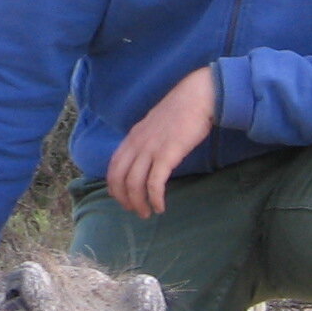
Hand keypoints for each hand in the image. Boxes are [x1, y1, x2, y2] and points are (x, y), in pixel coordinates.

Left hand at [105, 66, 215, 217]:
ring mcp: (150, 148)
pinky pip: (155, 182)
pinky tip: (160, 207)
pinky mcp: (167, 154)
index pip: (114, 166)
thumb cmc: (181, 111)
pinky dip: (154, 198)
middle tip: (134, 211)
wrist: (197, 97)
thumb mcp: (155, 125)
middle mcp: (137, 143)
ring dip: (138, 203)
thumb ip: (146, 140)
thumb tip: (147, 158)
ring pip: (134, 183)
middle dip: (124, 198)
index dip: (114, 186)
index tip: (121, 198)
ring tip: (147, 213)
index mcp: (133, 137)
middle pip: (119, 178)